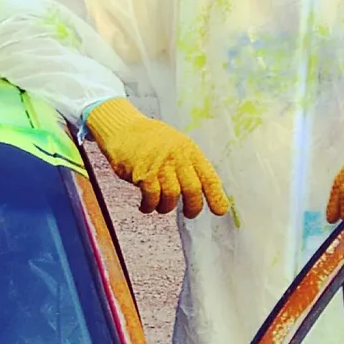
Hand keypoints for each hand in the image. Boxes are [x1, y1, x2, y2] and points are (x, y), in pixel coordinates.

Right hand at [84, 96, 231, 217]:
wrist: (123, 129)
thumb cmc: (151, 141)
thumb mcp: (177, 145)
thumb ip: (189, 165)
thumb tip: (201, 191)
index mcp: (189, 151)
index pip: (208, 177)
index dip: (216, 196)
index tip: (220, 211)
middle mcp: (177, 157)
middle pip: (192, 189)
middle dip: (193, 207)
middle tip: (190, 214)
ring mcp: (159, 165)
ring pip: (171, 196)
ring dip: (166, 207)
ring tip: (160, 207)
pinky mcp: (142, 173)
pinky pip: (151, 197)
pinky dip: (149, 206)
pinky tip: (146, 206)